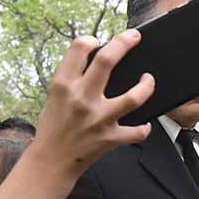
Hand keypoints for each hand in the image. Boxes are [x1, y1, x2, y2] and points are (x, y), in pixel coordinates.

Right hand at [32, 32, 155, 180]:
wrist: (50, 161)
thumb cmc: (54, 127)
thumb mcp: (55, 95)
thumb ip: (73, 77)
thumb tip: (96, 56)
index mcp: (64, 84)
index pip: (79, 47)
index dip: (93, 40)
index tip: (100, 42)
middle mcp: (82, 98)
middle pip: (107, 61)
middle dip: (124, 42)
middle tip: (134, 37)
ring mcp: (98, 119)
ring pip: (133, 97)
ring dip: (146, 86)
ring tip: (148, 80)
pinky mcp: (110, 138)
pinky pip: (138, 131)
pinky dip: (144, 127)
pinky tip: (144, 123)